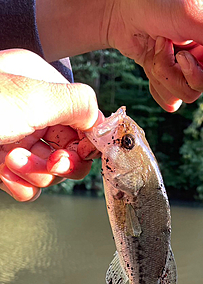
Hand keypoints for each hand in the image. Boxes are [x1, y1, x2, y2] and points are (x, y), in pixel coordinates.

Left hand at [0, 49, 100, 200]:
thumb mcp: (33, 96)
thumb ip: (79, 105)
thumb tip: (102, 122)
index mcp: (41, 87)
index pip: (84, 118)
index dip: (89, 140)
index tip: (85, 152)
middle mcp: (31, 113)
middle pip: (71, 149)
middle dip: (62, 161)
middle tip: (52, 162)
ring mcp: (18, 140)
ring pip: (50, 171)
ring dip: (36, 173)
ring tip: (13, 161)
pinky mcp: (4, 166)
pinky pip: (30, 185)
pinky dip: (21, 186)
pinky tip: (7, 176)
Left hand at [36, 0, 202, 112]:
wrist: (120, 11)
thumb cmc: (155, 3)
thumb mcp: (194, 14)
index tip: (184, 59)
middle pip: (202, 90)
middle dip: (177, 73)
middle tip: (169, 49)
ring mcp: (187, 70)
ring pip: (184, 95)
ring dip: (162, 73)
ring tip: (157, 47)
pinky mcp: (170, 78)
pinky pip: (170, 101)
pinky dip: (156, 84)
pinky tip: (152, 61)